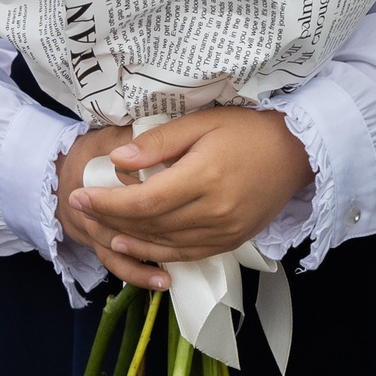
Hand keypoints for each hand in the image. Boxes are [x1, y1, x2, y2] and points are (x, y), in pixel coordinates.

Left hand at [63, 109, 312, 282]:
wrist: (296, 151)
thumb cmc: (248, 129)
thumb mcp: (202, 122)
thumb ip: (158, 143)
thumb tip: (117, 161)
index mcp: (204, 177)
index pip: (143, 201)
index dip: (107, 203)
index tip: (79, 193)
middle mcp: (213, 211)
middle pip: (149, 226)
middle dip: (109, 220)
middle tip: (79, 209)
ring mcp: (224, 231)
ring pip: (165, 244)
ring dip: (128, 240)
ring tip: (100, 231)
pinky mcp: (232, 241)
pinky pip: (187, 254)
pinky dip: (158, 252)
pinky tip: (137, 246)